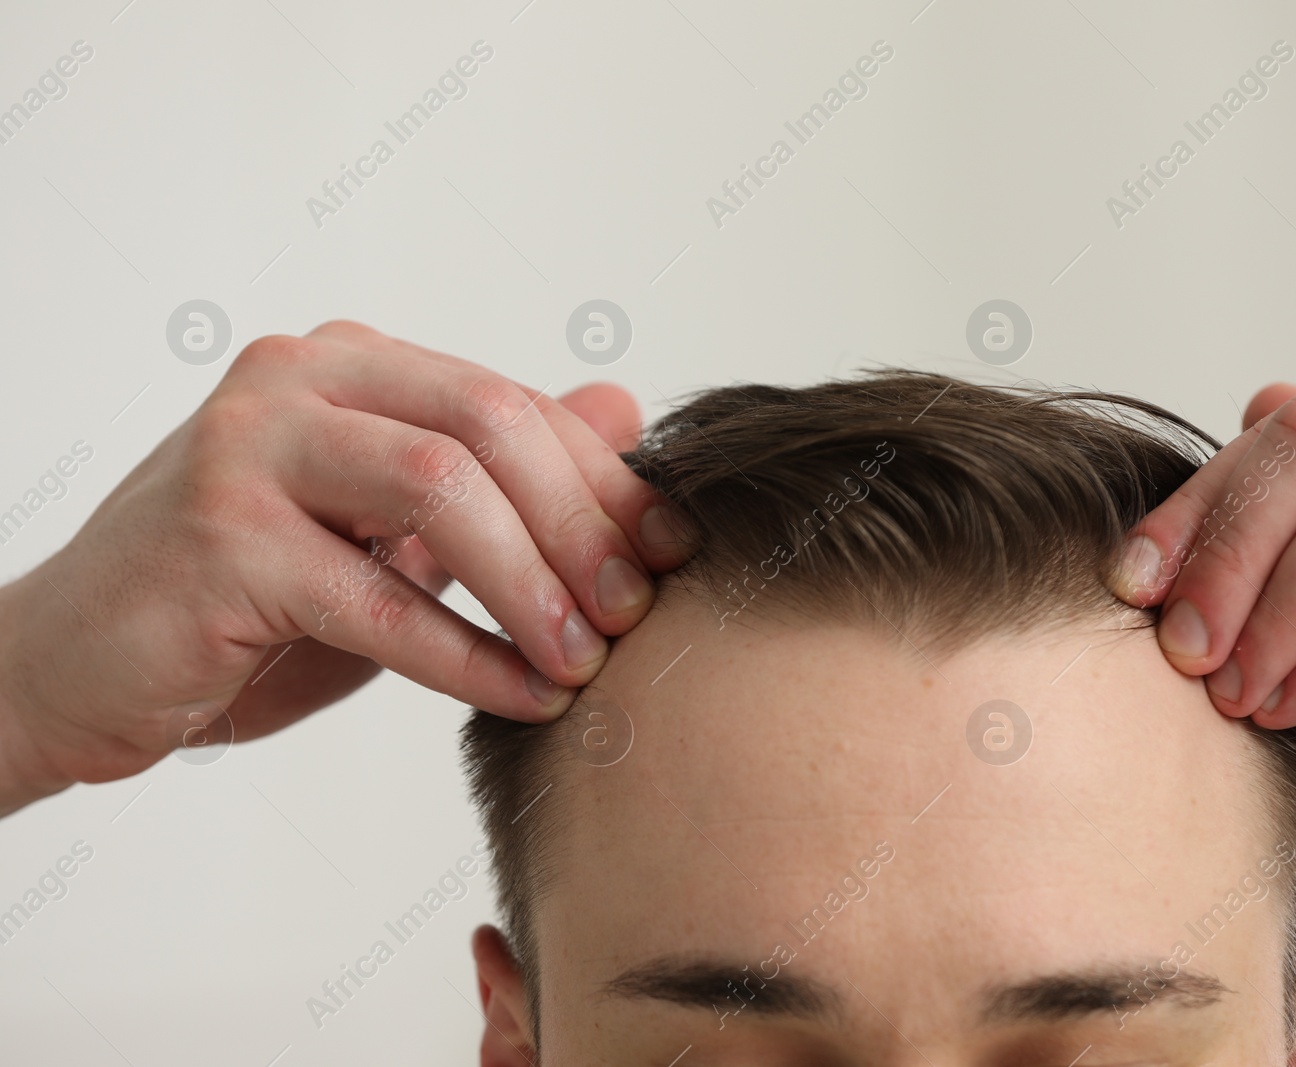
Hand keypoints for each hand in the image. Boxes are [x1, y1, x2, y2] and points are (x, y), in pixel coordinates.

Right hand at [0, 321, 692, 813]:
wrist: (76, 664)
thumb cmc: (249, 600)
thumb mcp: (392, 532)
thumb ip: (499, 470)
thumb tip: (625, 412)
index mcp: (352, 366)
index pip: (511, 400)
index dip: (605, 480)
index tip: (673, 554)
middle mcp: (297, 381)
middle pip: (487, 424)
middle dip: (581, 525)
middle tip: (634, 613)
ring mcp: (248, 449)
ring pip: (438, 489)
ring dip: (532, 585)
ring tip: (584, 662)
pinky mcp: (215, 539)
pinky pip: (374, 598)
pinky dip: (464, 654)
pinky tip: (520, 696)